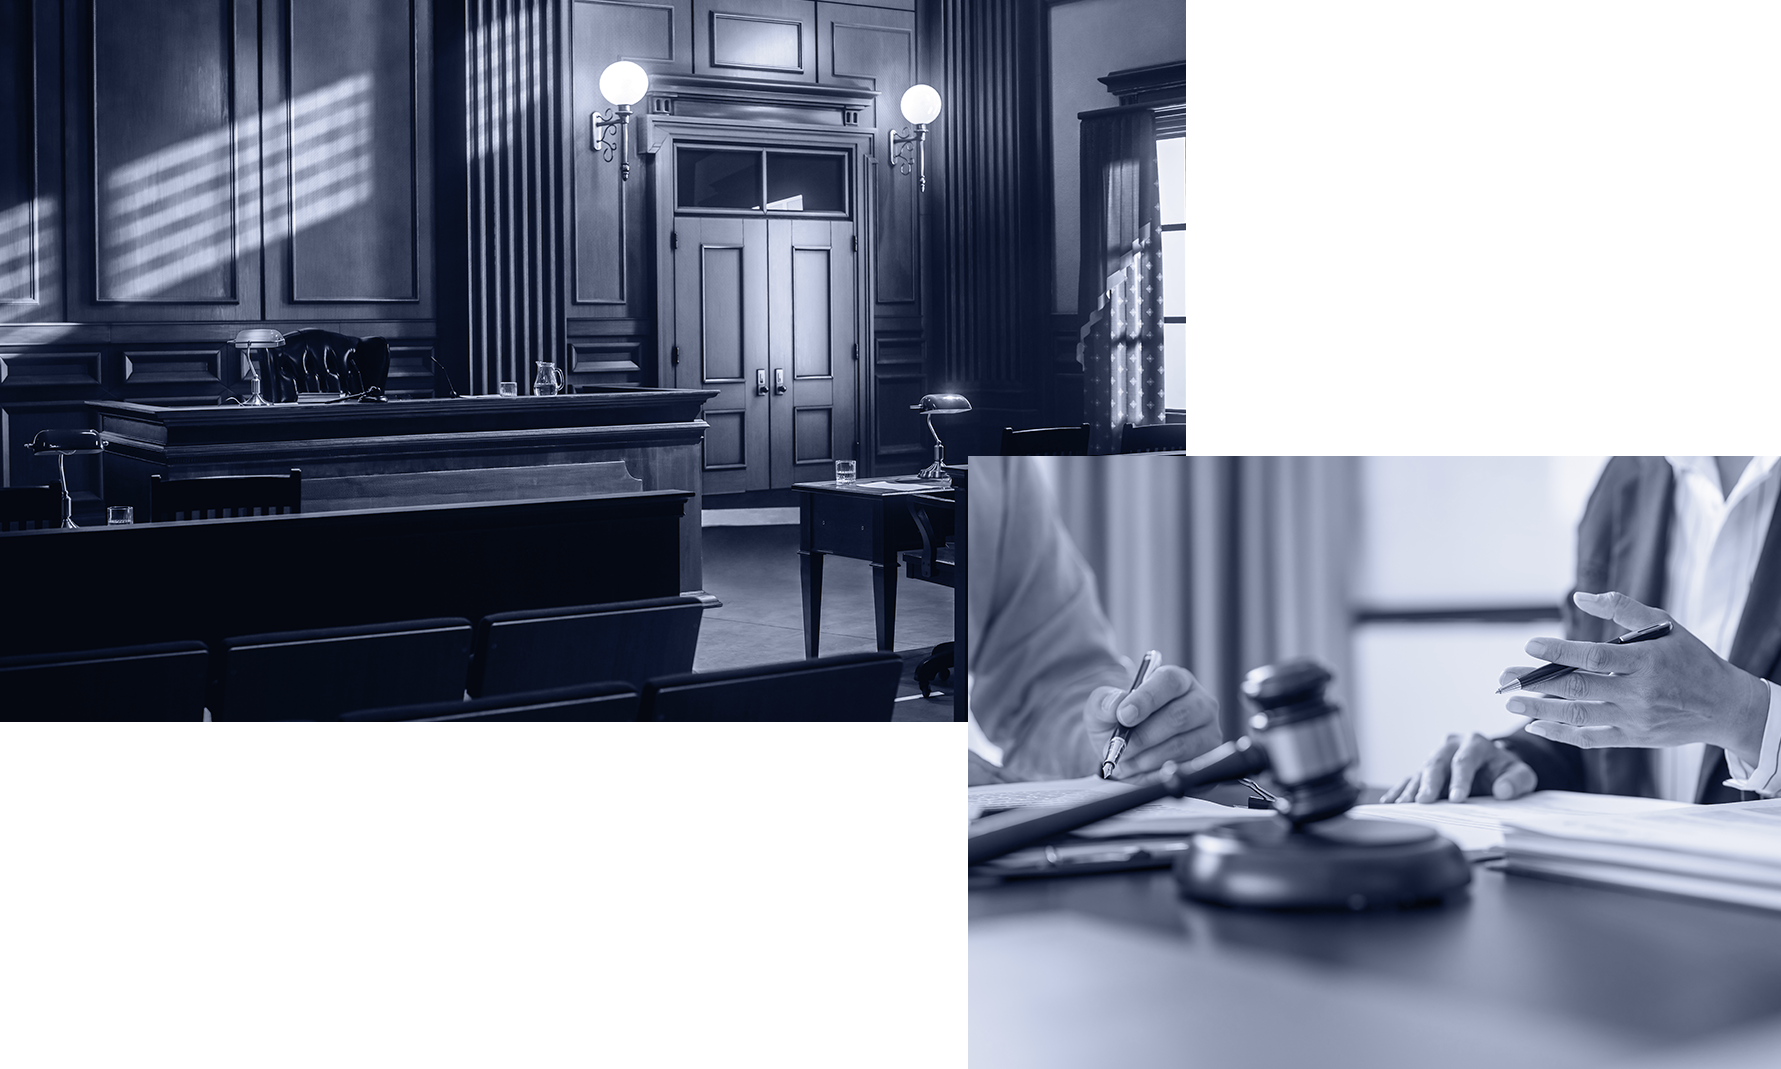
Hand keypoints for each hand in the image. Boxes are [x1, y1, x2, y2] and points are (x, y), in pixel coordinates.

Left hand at [1082, 664, 1221, 779]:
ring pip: (1181, 745)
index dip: (1147, 698)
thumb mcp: (1103, 708)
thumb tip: (1115, 704)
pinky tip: (1138, 771)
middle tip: (1122, 747)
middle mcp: (1199, 702)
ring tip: (1126, 761)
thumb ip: (1104, 702)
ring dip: (1147, 758)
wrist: (1127, 749)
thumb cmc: (1120, 722)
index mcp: (1177, 680)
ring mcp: (1208, 730)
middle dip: (1144, 735)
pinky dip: (1155, 773)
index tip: (1124, 716)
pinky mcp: (1207, 757)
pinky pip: (1183, 768)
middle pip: (1178, 716)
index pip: (1169, 681)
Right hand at [1382, 731, 1536, 802]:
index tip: (1456, 799)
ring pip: (1421, 771)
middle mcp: (1451, 745)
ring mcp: (1436, 756)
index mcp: (1475, 743)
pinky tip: (1390, 802)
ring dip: (1412, 789)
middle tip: (1423, 801)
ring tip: (1403, 805)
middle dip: (1429, 783)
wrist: (1494, 765)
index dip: (1460, 780)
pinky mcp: (1426, 768)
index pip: (1464, 761)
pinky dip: (1400, 791)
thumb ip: (1516, 781)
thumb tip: (1503, 791)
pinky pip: (1410, 778)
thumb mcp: (1521, 774)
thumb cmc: (1506, 771)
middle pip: (1437, 763)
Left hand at [1506, 591, 1768, 764]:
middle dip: (1537, 683)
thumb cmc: (1690, 659)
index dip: (1559, 652)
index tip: (1529, 645)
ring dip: (1540, 710)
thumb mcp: (1665, 625)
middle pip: (1579, 688)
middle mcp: (1639, 693)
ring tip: (1510, 702)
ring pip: (1579, 716)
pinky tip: (1535, 726)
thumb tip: (1580, 598)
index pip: (1595, 657)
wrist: (1725, 706)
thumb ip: (1622, 608)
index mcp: (1646, 662)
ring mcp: (1635, 719)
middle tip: (1505, 677)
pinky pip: (1590, 739)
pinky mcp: (1633, 739)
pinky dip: (1560, 734)